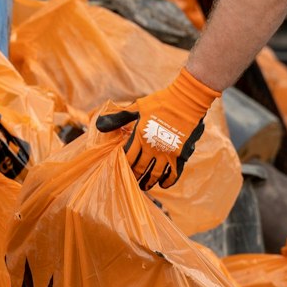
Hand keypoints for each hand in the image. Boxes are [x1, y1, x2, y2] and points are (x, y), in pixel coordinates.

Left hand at [93, 68, 219, 188]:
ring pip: (155, 174)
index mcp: (140, 135)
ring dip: (149, 182)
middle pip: (140, 167)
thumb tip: (99, 124)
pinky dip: (168, 181)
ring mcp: (167, 152)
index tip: (121, 168)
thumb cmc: (161, 102)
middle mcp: (152, 146)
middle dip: (134, 176)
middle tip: (131, 181)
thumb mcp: (137, 106)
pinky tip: (163, 184)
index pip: (127, 156)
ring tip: (144, 186)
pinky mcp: (181, 154)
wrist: (187, 100)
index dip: (123, 164)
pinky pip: (174, 173)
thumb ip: (119, 117)